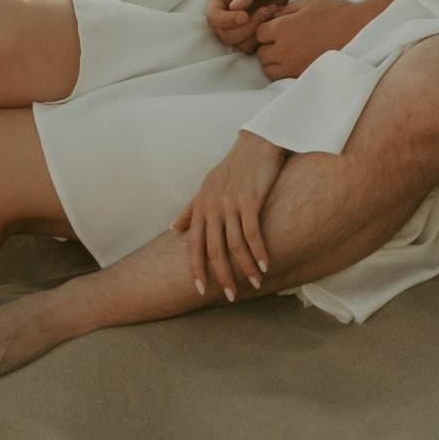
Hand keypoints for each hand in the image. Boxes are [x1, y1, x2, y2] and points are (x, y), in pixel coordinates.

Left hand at [172, 130, 284, 300]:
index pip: (194, 245)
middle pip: (214, 250)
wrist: (255, 144)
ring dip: (245, 268)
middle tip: (230, 295)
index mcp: (200, 206)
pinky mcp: (249, 200)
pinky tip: (265, 264)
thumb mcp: (206, 187)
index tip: (200, 289)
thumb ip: (190, 210)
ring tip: (256, 283)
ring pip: (235, 245)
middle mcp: (212, 207)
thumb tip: (173, 229)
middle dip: (222, 275)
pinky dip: (259, 251)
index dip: (196, 269)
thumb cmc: (232, 168)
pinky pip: (253, 233)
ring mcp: (230, 203)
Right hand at [205, 0, 303, 48]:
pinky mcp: (253, 35)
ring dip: (257, 32)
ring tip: (271, 11)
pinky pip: (254, 46)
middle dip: (246, 28)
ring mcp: (240, 27)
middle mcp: (227, 16)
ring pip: (239, 44)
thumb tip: (234, 8)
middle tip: (265, 10)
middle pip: (225, 35)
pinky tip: (275, 18)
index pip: (213, 17)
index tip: (245, 16)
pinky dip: (265, 36)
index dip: (226, 21)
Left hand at [251, 0, 390, 80]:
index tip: (276, 27)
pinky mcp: (304, 75)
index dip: (266, 29)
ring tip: (287, 52)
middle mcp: (285, 49)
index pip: (258, 34)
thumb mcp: (307, 2)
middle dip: (267, 47)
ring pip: (269, 69)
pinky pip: (284, 77)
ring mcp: (294, 65)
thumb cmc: (334, 12)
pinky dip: (284, 71)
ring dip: (274, 61)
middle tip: (281, 40)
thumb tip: (273, 17)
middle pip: (261, 54)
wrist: (359, 29)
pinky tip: (295, 61)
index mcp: (282, 29)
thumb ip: (286, 10)